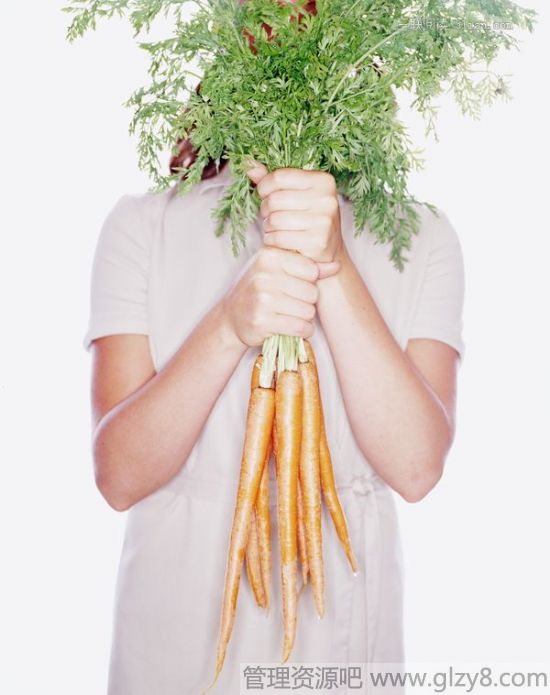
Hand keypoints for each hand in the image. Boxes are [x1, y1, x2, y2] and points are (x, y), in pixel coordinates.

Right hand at [222, 246, 339, 347]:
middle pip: (312, 292)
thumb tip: (336, 265)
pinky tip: (290, 328)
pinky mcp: (262, 321)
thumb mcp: (279, 271)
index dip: (308, 282)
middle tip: (290, 304)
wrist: (232, 317)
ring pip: (308, 312)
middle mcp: (264, 275)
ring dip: (304, 318)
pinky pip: (300, 328)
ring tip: (289, 315)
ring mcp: (262, 299)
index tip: (293, 285)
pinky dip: (301, 331)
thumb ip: (309, 268)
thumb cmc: (260, 290)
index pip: (312, 270)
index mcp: (269, 256)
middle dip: (306, 302)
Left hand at [246, 160, 344, 264]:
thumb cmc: (307, 219)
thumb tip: (248, 163)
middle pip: (275, 199)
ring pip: (275, 220)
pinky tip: (278, 240)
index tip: (264, 195)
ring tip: (275, 228)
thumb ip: (273, 180)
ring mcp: (323, 221)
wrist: (328, 251)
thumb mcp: (295, 194)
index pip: (279, 177)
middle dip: (266, 209)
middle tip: (271, 215)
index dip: (264, 187)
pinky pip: (279, 238)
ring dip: (268, 226)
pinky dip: (272, 240)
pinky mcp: (317, 242)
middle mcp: (326, 199)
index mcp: (323, 181)